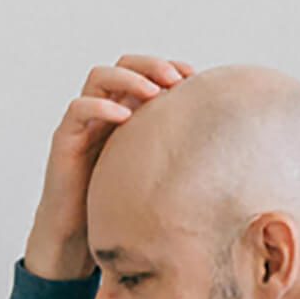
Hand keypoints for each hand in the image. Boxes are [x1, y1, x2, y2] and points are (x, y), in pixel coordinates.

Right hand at [23, 54, 194, 280]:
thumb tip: (234, 149)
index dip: (170, 66)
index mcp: (129, 110)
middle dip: (151, 65)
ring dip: (129, 78)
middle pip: (123, 63)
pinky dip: (99, 106)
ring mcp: (85, 122)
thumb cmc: (123, 202)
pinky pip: (77, 110)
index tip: (196, 77)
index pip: (146, 71)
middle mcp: (106, 110)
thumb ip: (181, 152)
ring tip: (153, 92)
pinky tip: (123, 115)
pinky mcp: (65, 140)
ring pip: (98, 77)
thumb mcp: (158, 171)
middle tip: (176, 79)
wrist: (81, 235)